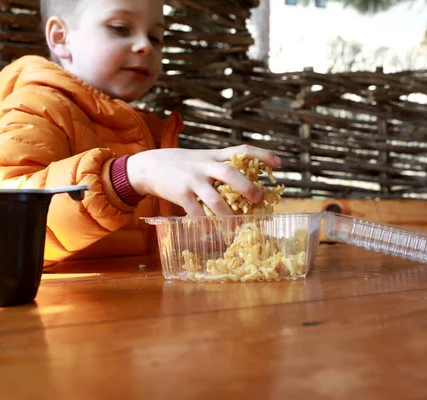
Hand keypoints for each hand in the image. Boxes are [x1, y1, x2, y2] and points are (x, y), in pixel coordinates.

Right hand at [126, 145, 281, 215]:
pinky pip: (196, 212)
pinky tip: (210, 234)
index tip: (278, 163)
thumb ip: (218, 167)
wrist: (147, 166)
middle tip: (259, 198)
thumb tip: (243, 184)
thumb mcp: (200, 158)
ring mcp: (192, 180)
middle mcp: (205, 165)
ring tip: (237, 226)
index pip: (241, 150)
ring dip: (228, 215)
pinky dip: (205, 225)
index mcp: (213, 155)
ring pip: (215, 198)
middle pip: (230, 172)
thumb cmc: (178, 165)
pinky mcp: (180, 194)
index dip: (261, 154)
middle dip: (246, 186)